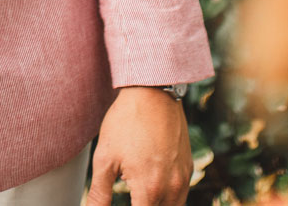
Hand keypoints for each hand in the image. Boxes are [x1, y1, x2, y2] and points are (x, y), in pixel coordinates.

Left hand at [85, 86, 192, 205]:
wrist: (152, 93)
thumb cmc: (126, 122)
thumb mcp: (105, 158)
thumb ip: (100, 194)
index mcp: (150, 189)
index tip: (122, 202)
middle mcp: (172, 188)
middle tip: (129, 197)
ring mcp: (183, 178)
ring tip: (138, 197)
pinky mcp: (188, 167)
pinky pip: (181, 195)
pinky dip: (168, 199)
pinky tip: (151, 190)